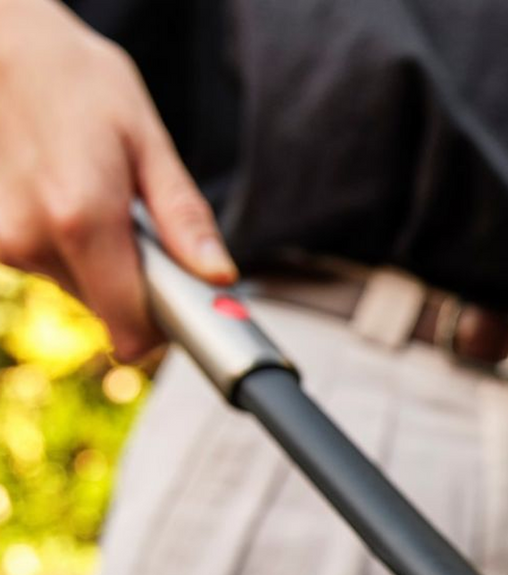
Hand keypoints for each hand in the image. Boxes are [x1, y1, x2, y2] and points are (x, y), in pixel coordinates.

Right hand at [0, 0, 236, 359]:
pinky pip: (55, 269)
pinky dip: (75, 250)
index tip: (186, 308)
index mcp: (81, 219)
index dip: (166, 327)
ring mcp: (7, 242)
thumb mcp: (149, 142)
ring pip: (83, 291)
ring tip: (102, 202)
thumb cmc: (77, 82)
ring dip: (104, 264)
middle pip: (110, 310)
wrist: (5, 45)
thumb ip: (184, 219)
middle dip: (138, 285)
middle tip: (142, 229)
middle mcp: (33, 238)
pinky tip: (73, 204)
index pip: (131, 326)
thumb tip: (217, 274)